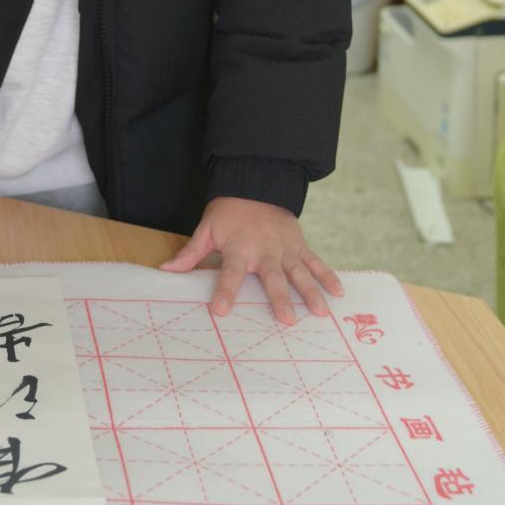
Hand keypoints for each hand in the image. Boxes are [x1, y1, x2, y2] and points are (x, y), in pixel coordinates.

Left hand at [159, 196, 343, 324]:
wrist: (254, 183)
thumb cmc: (228, 212)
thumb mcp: (206, 229)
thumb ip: (190, 253)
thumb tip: (166, 271)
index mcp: (239, 247)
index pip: (230, 273)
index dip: (225, 291)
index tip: (222, 310)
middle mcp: (265, 249)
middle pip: (273, 277)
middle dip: (280, 298)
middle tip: (288, 321)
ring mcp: (285, 247)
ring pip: (299, 272)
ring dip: (311, 291)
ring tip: (321, 312)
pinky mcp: (298, 244)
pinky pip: (315, 261)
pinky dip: (328, 275)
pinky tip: (339, 292)